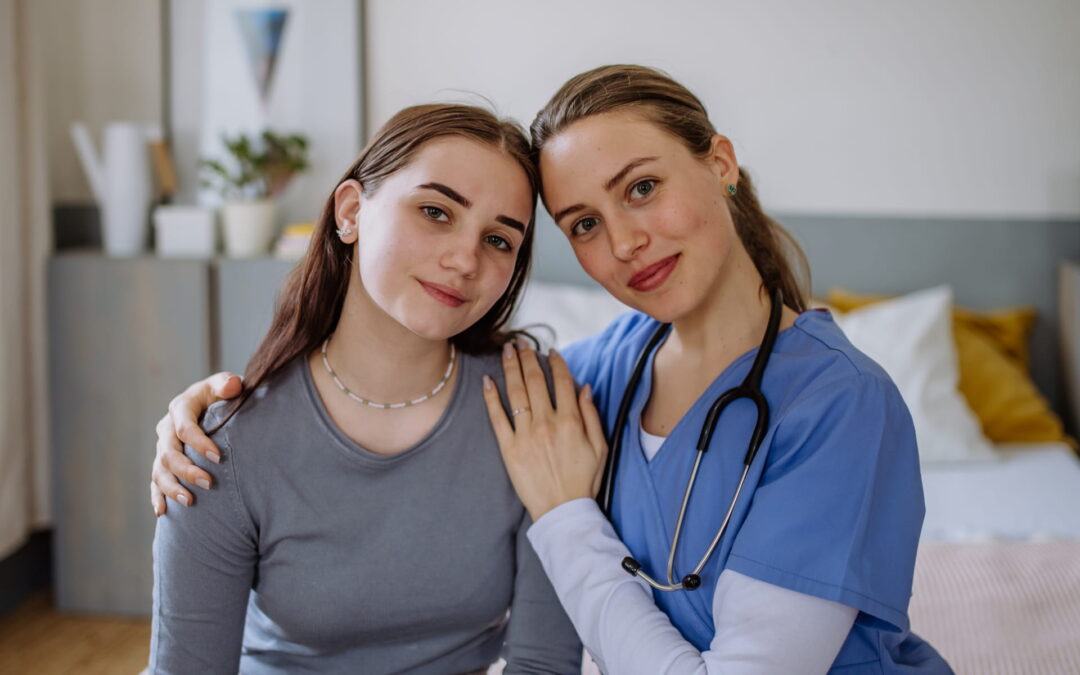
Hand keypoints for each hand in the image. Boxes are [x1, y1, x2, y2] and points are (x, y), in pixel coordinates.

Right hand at [150, 372, 242, 515]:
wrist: (213, 402)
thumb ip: (228, 384)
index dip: (199, 443)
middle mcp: (167, 428)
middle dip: (187, 470)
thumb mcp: (225, 385)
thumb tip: (232, 386)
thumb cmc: (222, 393)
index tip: (218, 457)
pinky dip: (157, 496)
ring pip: (160, 470)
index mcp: (181, 407)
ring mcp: (163, 446)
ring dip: (172, 488)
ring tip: (190, 502)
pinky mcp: (163, 462)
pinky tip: (162, 512)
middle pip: (169, 453)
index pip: (185, 428)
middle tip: (208, 484)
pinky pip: (155, 481)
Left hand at [482, 341, 607, 521]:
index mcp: (570, 420)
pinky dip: (491, 397)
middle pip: (535, 380)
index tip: (550, 351)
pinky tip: (487, 380)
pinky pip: (497, 417)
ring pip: (516, 392)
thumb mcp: (600, 447)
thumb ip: (591, 414)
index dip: (556, 362)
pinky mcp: (509, 449)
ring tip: (506, 350)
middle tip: (521, 342)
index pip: (562, 381)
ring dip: (510, 367)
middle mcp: (547, 422)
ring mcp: (526, 435)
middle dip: (528, 357)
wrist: (563, 511)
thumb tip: (584, 387)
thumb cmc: (584, 480)